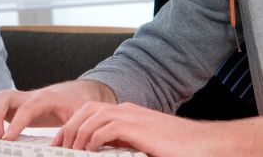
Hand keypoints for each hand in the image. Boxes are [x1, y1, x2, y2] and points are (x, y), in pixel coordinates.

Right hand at [0, 80, 114, 140]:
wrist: (74, 92)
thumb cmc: (75, 102)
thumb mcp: (78, 116)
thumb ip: (70, 129)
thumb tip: (63, 145)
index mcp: (44, 99)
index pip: (25, 109)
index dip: (14, 124)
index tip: (6, 138)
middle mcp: (28, 96)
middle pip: (3, 97)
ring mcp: (20, 98)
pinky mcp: (15, 104)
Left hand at [54, 101, 198, 155]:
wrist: (205, 144)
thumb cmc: (179, 148)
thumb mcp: (143, 146)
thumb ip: (124, 146)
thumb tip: (105, 153)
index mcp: (128, 114)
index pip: (92, 112)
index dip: (73, 125)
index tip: (63, 142)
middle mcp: (127, 110)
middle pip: (86, 111)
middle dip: (68, 127)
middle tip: (58, 146)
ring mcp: (132, 116)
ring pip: (92, 117)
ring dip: (77, 134)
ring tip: (69, 150)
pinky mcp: (138, 127)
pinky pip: (106, 129)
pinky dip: (93, 139)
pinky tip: (89, 150)